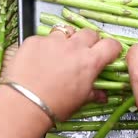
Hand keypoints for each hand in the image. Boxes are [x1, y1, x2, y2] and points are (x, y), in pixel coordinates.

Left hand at [4, 27, 121, 120]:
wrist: (25, 104)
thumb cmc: (56, 106)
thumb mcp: (80, 101)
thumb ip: (93, 93)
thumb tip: (102, 95)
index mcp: (90, 61)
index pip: (110, 45)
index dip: (112, 48)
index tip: (109, 53)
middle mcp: (74, 46)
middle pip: (89, 33)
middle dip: (89, 41)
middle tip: (83, 53)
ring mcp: (53, 41)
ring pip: (66, 31)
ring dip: (67, 40)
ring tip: (60, 53)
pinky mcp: (34, 41)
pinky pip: (44, 38)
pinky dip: (45, 46)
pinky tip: (39, 59)